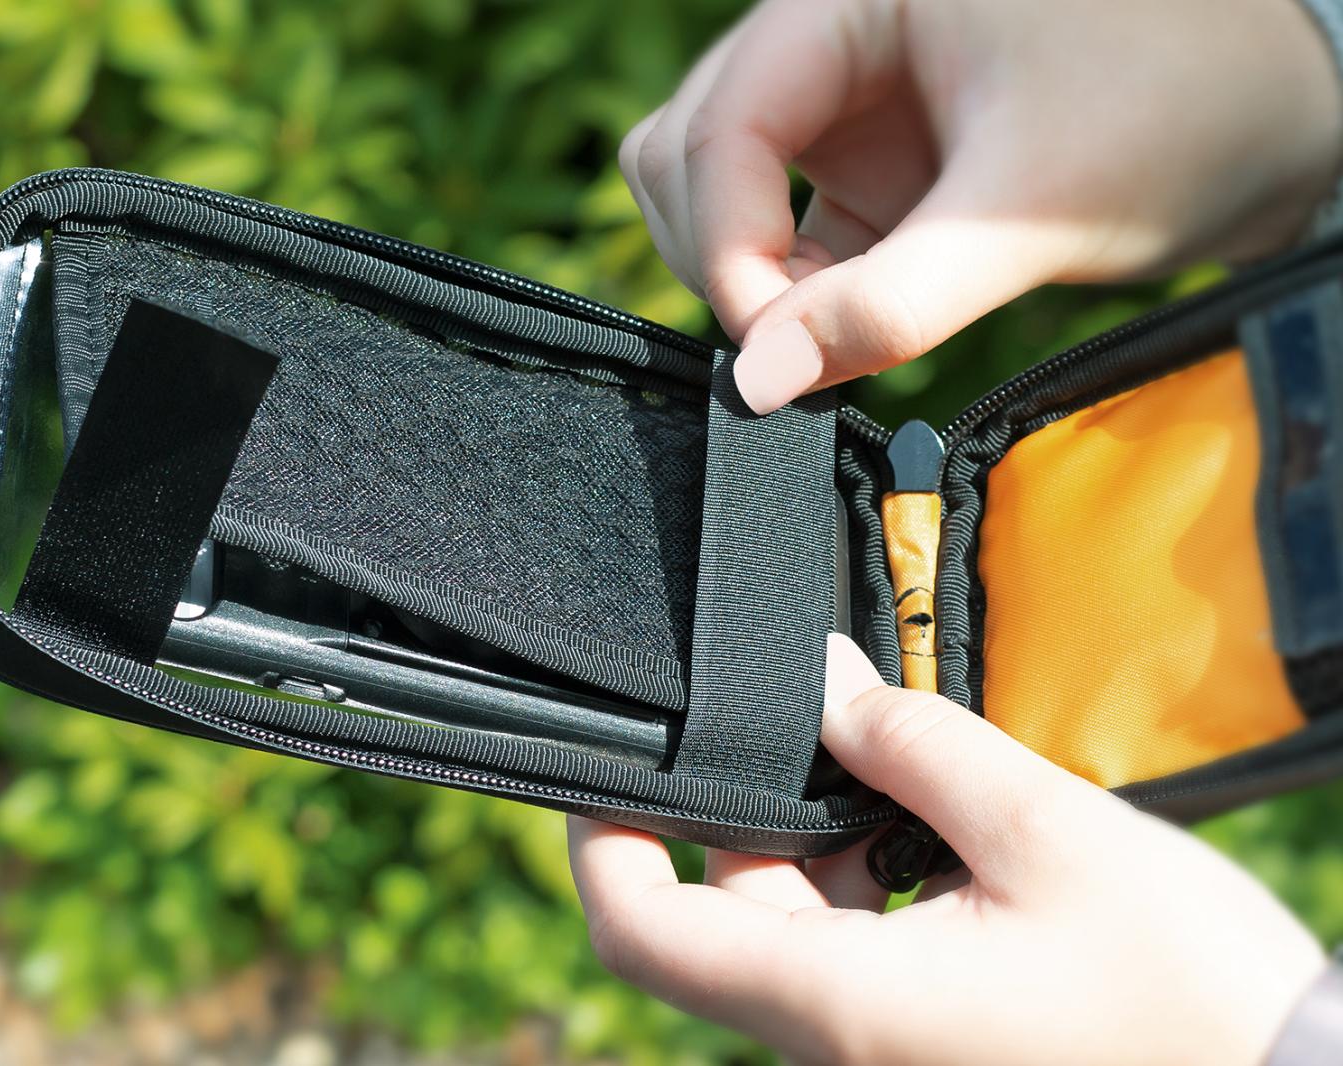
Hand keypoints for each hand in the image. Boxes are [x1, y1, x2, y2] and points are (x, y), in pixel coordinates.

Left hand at [568, 636, 1326, 1064]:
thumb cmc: (1187, 993)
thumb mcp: (1046, 833)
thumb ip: (914, 744)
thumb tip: (814, 677)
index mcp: (840, 1002)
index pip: (647, 935)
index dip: (601, 845)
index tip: (607, 765)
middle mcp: (836, 1041)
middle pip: (725, 910)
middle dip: (752, 805)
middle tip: (813, 710)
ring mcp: (879, 1049)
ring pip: (794, 926)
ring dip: (824, 835)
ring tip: (897, 759)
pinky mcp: (925, 1043)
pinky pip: (854, 953)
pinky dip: (871, 878)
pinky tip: (936, 821)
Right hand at [621, 0, 1342, 411]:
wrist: (1285, 118)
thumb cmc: (1183, 110)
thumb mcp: (1029, 211)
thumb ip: (888, 303)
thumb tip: (756, 385)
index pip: (724, 120)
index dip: (726, 241)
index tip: (769, 352)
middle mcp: (834, 37)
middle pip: (689, 149)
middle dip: (721, 256)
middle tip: (788, 349)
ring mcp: (847, 105)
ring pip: (718, 192)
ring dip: (746, 277)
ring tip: (823, 340)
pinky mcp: (873, 169)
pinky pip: (782, 235)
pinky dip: (793, 295)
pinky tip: (842, 336)